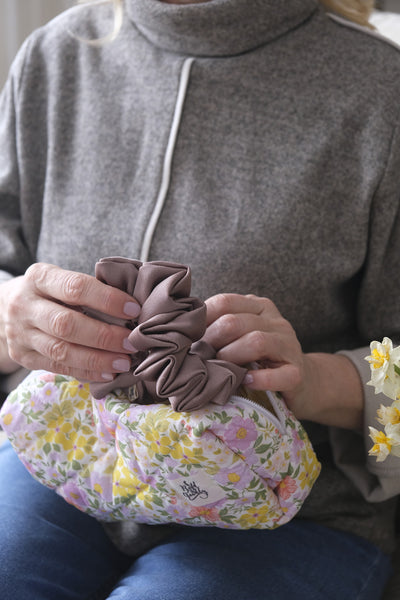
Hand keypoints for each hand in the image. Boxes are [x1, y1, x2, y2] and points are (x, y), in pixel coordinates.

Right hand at [0, 263, 140, 381]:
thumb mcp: (60, 279)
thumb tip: (132, 310)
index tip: (133, 310)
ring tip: (124, 362)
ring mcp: (20, 333)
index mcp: (39, 277)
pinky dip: (86, 371)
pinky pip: (58, 367)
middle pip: (66, 324)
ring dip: (97, 359)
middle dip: (104, 335)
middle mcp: (25, 305)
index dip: (107, 299)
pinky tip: (108, 373)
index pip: (75, 287)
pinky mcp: (23, 356)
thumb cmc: (48, 291)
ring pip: (61, 350)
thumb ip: (89, 290)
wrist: (5, 306)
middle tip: (131, 342)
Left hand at [204, 293, 362, 428]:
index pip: (225, 302)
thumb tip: (178, 333)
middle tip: (199, 359)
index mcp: (259, 307)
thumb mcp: (241, 337)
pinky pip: (278, 374)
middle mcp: (276, 321)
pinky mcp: (297, 373)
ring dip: (230, 358)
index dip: (202, 320)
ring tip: (220, 371)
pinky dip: (258, 379)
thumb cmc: (261, 360)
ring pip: (256, 341)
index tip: (189, 339)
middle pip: (235, 322)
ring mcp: (289, 345)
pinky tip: (245, 382)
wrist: (305, 383)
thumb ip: (218, 329)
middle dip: (211, 342)